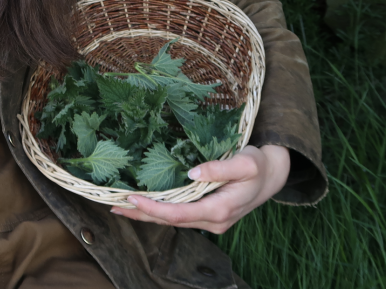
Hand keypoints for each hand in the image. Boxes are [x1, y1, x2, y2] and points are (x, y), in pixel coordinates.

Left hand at [110, 144, 289, 233]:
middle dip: (141, 214)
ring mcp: (210, 220)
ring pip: (173, 220)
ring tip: (120, 205)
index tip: (132, 197)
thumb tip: (192, 172)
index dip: (154, 209)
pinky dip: (158, 211)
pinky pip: (178, 215)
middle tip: (113, 204)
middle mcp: (213, 221)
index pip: (179, 214)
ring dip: (146, 214)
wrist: (272, 175)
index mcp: (220, 210)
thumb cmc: (258, 165)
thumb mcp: (245, 163)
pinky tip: (143, 204)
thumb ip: (220, 168)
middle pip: (171, 221)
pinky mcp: (207, 215)